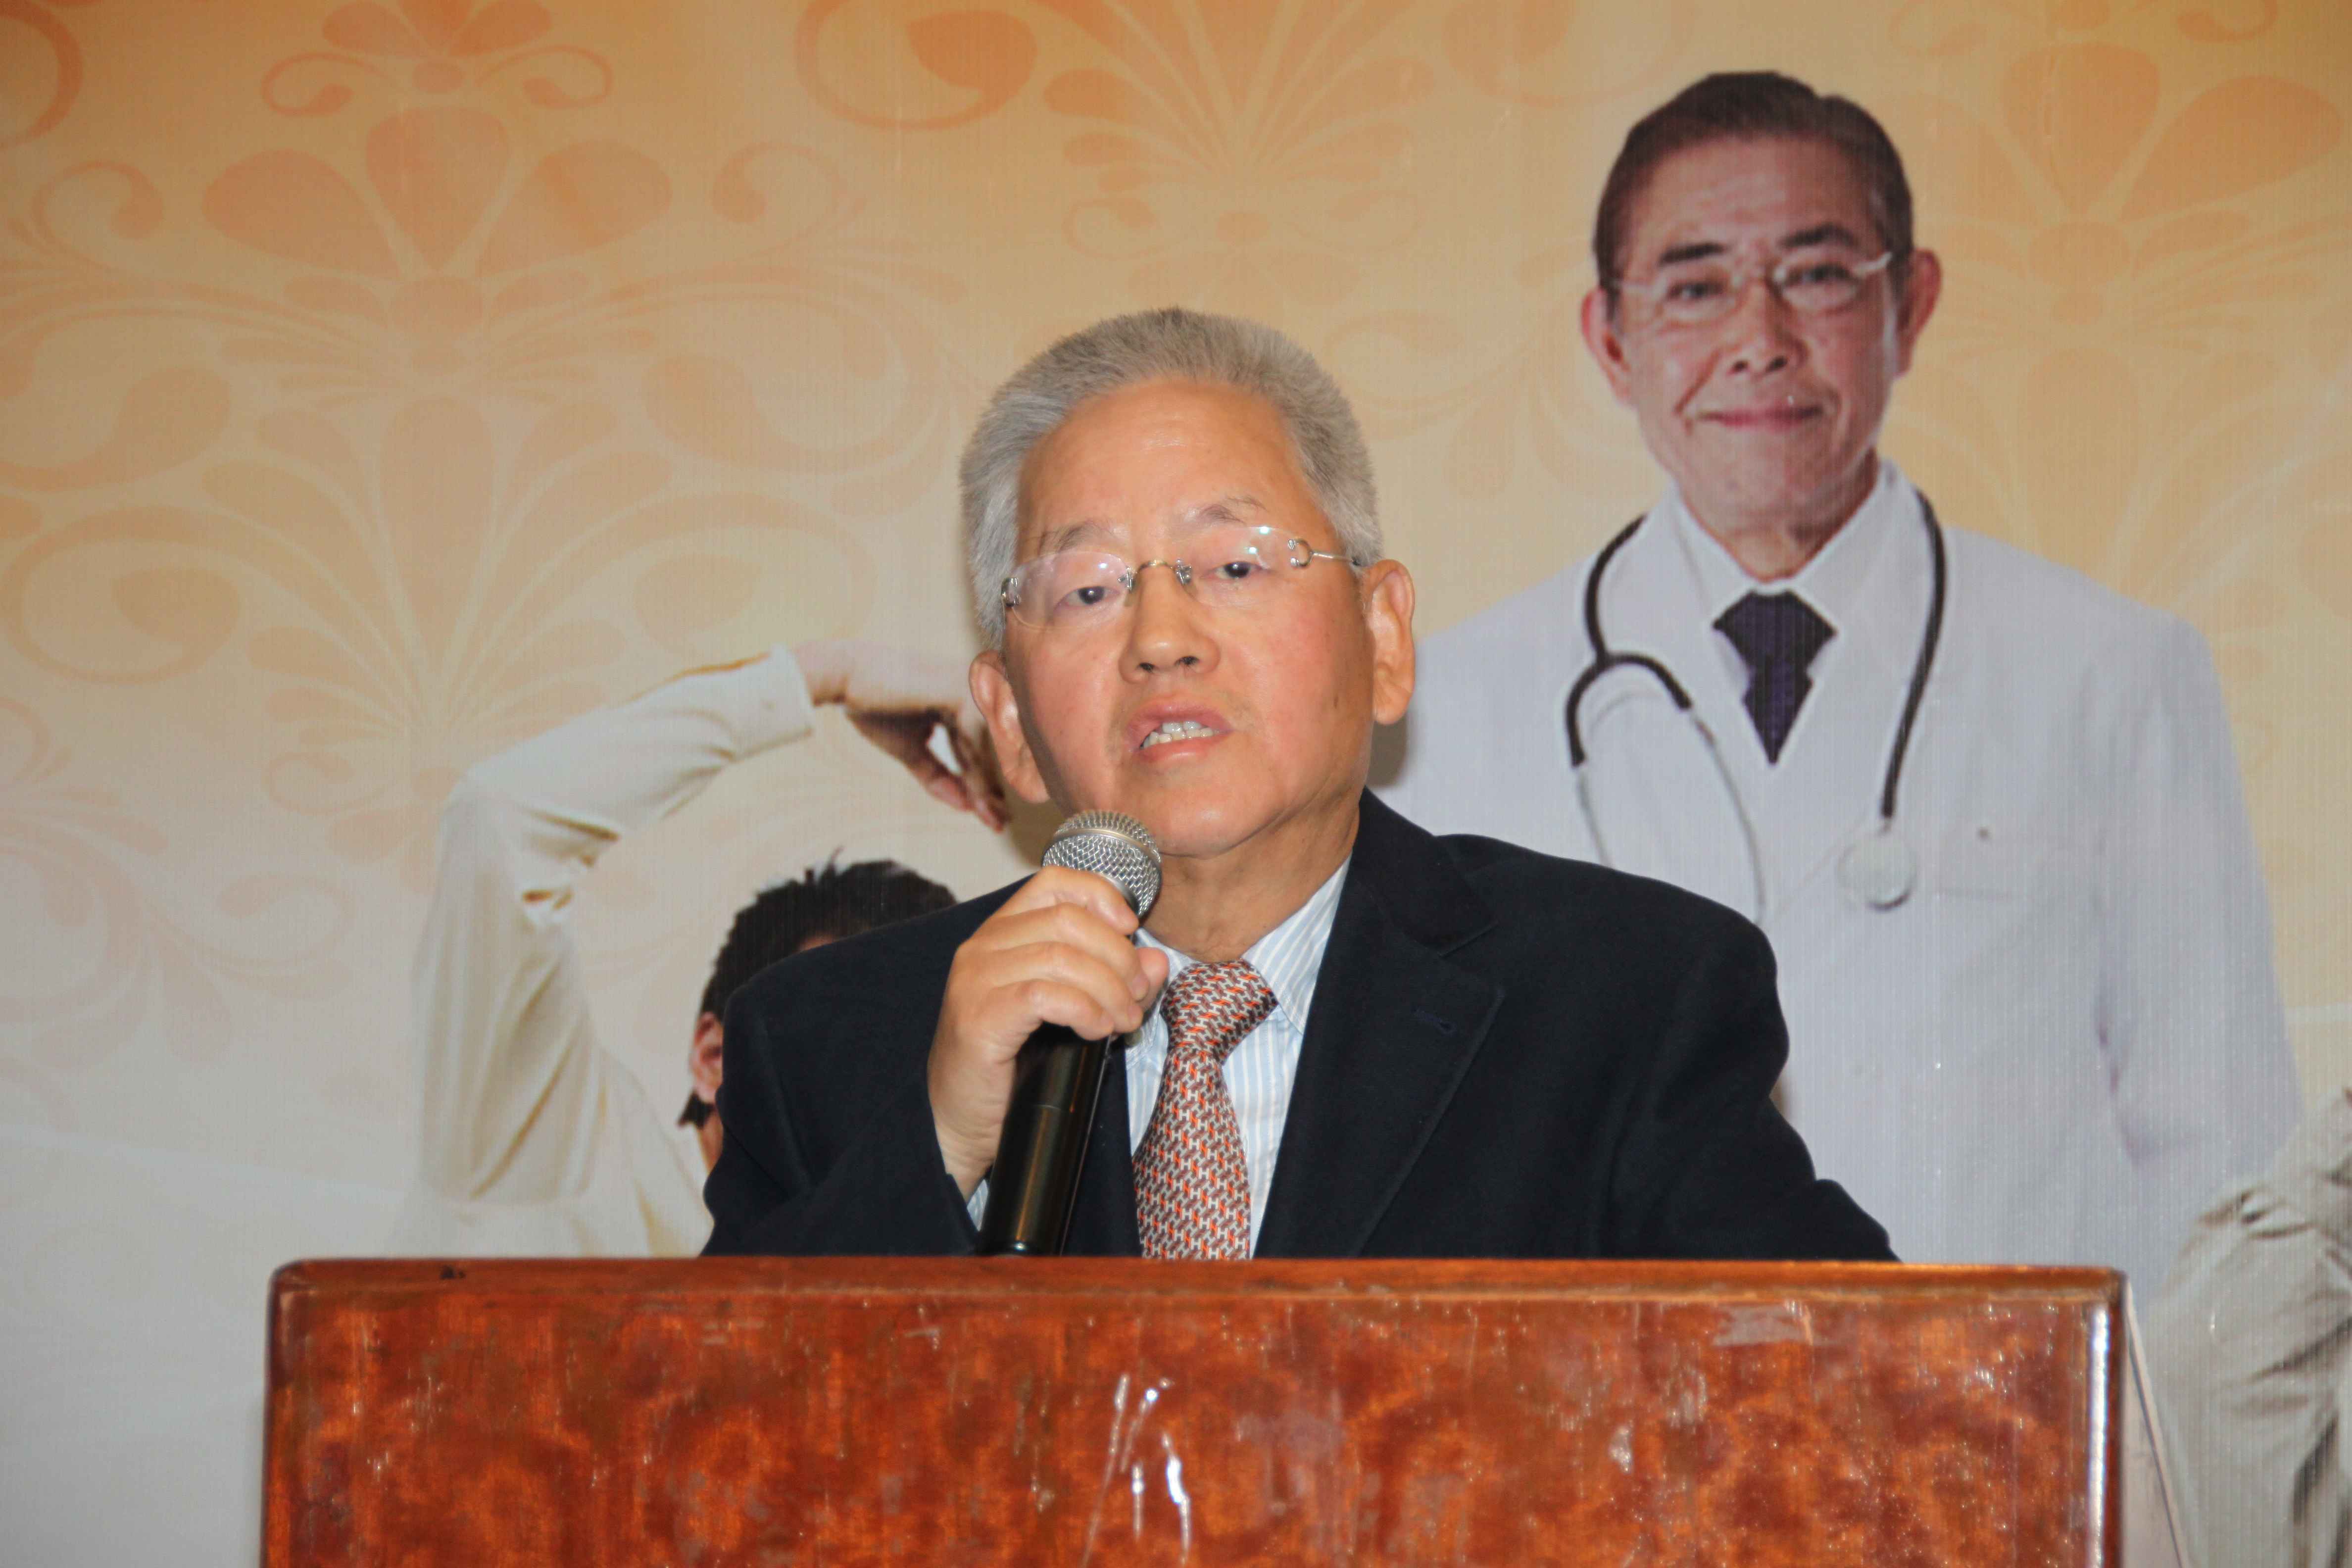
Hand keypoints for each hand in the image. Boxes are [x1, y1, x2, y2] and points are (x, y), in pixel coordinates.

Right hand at [794, 640, 1007, 828]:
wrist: (845, 676)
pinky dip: (978, 773)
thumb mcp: (912, 751)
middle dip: (995, 788)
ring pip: (991, 746)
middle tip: (999, 824)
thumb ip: (938, 775)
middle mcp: (975, 688)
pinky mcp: (962, 691)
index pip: (981, 745)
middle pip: (993, 747)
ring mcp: (971, 685)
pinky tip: (979, 800)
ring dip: (989, 786)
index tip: (994, 815)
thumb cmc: (875, 707)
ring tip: (992, 818)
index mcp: (965, 696)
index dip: (986, 782)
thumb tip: (967, 806)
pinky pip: (977, 741)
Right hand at [927, 868, 1169, 1194]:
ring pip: (1060, 956)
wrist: (962, 1120)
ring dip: (1108, 988)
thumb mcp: (1073, 1012)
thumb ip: (1115, 981)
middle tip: (1138, 993)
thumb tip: (1157, 962)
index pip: (1054, 883)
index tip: (1132, 930)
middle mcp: (983, 947)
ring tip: (1124, 1020)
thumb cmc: (1014, 1066)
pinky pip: (1044, 995)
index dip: (1101, 896)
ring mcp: (975, 980)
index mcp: (1002, 933)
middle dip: (1117, 955)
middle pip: (1067, 920)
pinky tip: (1097, 1030)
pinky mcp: (978, 1018)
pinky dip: (1084, 1010)